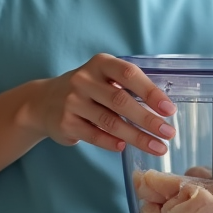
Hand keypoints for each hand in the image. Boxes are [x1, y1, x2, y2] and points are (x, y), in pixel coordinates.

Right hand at [36, 53, 176, 155]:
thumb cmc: (87, 89)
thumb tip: (162, 108)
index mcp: (101, 64)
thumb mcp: (103, 77)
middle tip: (168, 133)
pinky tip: (124, 148)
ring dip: (137, 137)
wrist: (43, 101)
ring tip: (157, 147)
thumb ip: (127, 86)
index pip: (129, 74)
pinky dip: (111, 143)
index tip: (169, 109)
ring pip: (110, 122)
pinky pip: (94, 135)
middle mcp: (84, 80)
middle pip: (121, 101)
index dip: (150, 91)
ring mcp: (73, 101)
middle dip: (148, 119)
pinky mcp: (65, 122)